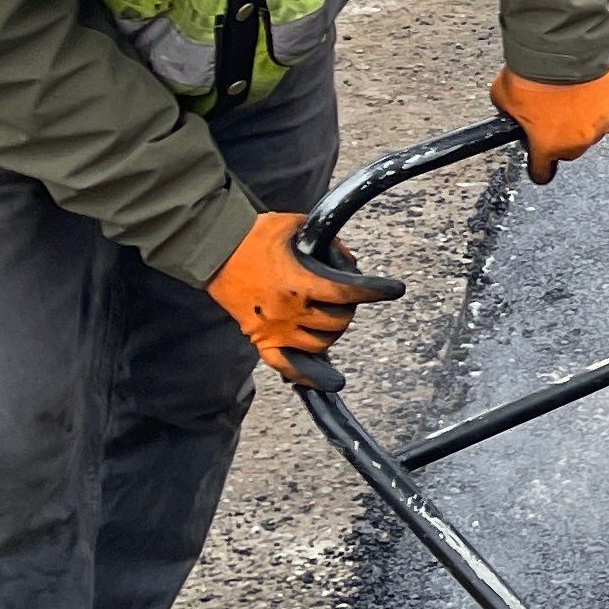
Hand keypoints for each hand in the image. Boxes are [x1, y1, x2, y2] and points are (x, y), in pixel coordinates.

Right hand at [208, 212, 404, 377]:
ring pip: (321, 344)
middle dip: (349, 309)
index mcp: (300, 282)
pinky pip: (287, 366)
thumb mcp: (298, 226)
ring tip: (331, 318)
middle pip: (338, 322)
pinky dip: (308, 375)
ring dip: (333, 332)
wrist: (213, 248)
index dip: (375, 291)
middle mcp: (290, 311)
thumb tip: (350, 262)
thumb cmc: (256, 234)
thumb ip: (328, 243)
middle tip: (345, 299)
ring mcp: (274, 329)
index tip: (395, 289)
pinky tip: (329, 381)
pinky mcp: (260, 338)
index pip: (348, 292)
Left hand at [490, 69, 608, 182]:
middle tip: (550, 116)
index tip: (538, 163)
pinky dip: (599, 109)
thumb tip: (510, 111)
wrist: (561, 50)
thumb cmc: (532, 74)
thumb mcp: (503, 97)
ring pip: (589, 134)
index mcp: (546, 145)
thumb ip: (509, 113)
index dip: (538, 167)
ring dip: (580, 122)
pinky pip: (608, 116)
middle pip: (568, 151)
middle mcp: (575, 142)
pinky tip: (590, 97)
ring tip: (569, 101)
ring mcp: (598, 125)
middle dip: (559, 138)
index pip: (542, 172)